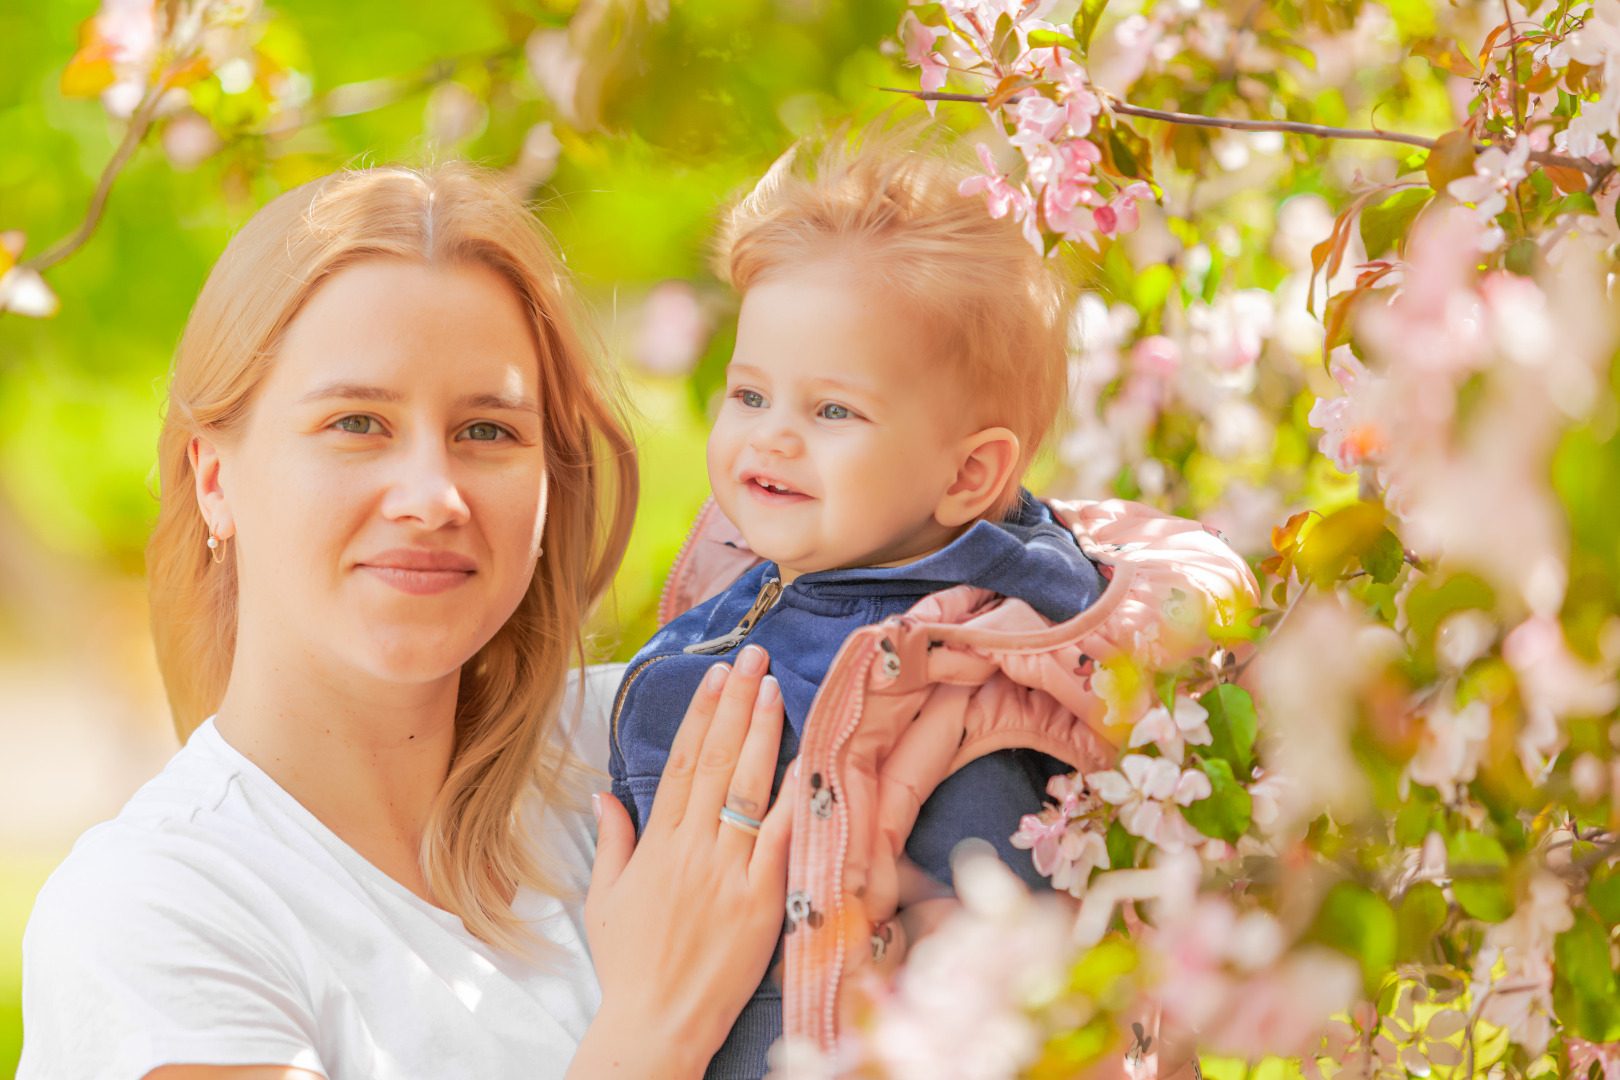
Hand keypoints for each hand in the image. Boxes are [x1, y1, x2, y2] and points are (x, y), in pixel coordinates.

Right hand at [571, 644, 792, 1078]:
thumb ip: (612, 841)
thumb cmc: (630, 966)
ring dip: (764, 734)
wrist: (656, 1024)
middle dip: (737, 703)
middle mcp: (693, 850)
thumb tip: (604, 794)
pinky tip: (806, 761)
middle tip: (754, 658)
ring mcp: (730, 873)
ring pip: (750, 789)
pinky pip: (781, 840)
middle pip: (718, 761)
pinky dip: (794, 801)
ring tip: (777, 688)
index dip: (701, 713)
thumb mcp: (604, 899)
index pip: (683, 762)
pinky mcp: (761, 901)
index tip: (715, 675)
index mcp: (657, 845)